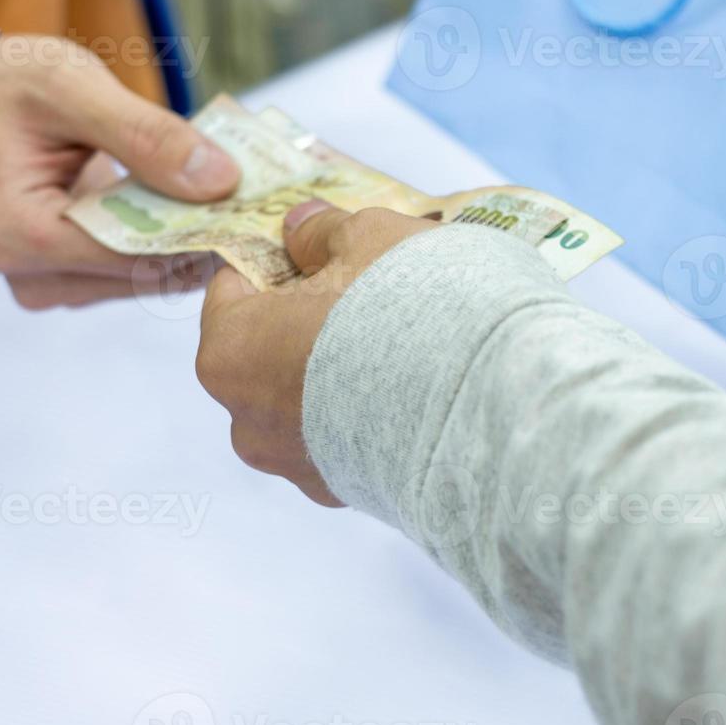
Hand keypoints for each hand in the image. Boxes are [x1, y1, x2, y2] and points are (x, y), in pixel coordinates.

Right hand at [0, 32, 239, 308]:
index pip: (134, 254)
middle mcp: (30, 273)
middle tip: (266, 206)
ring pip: (145, 277)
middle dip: (204, 239)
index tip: (260, 211)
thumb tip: (220, 181)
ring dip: (192, 241)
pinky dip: (169, 239)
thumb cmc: (4, 82)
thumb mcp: (73, 86)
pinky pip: (132, 266)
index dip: (201, 234)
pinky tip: (204, 209)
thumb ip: (145, 134)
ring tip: (242, 203)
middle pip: (143, 273)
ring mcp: (47, 280)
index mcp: (22, 233)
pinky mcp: (65, 272)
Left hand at [196, 200, 435, 506]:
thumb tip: (300, 229)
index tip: (320, 248)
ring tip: (406, 339)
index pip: (232, 290)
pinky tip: (419, 383)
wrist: (495, 401)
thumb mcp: (368, 236)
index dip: (278, 261)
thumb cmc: (414, 304)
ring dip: (340, 370)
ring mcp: (301, 469)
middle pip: (268, 352)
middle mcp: (249, 423)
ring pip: (308, 401)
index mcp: (230, 353)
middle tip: (369, 288)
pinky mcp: (354, 495)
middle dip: (309, 319)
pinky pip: (349, 438)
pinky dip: (371, 411)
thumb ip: (321, 232)